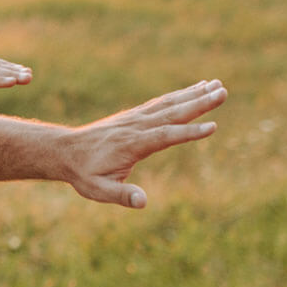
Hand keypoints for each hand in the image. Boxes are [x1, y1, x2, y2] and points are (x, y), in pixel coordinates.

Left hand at [60, 79, 226, 207]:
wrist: (64, 152)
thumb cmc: (83, 174)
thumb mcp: (98, 190)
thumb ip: (122, 195)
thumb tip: (143, 202)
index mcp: (132, 144)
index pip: (165, 136)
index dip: (189, 132)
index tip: (213, 126)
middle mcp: (136, 126)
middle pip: (172, 113)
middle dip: (199, 103)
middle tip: (223, 91)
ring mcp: (135, 119)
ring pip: (168, 104)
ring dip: (193, 94)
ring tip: (216, 84)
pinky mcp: (133, 116)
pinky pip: (160, 103)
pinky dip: (179, 96)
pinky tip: (194, 89)